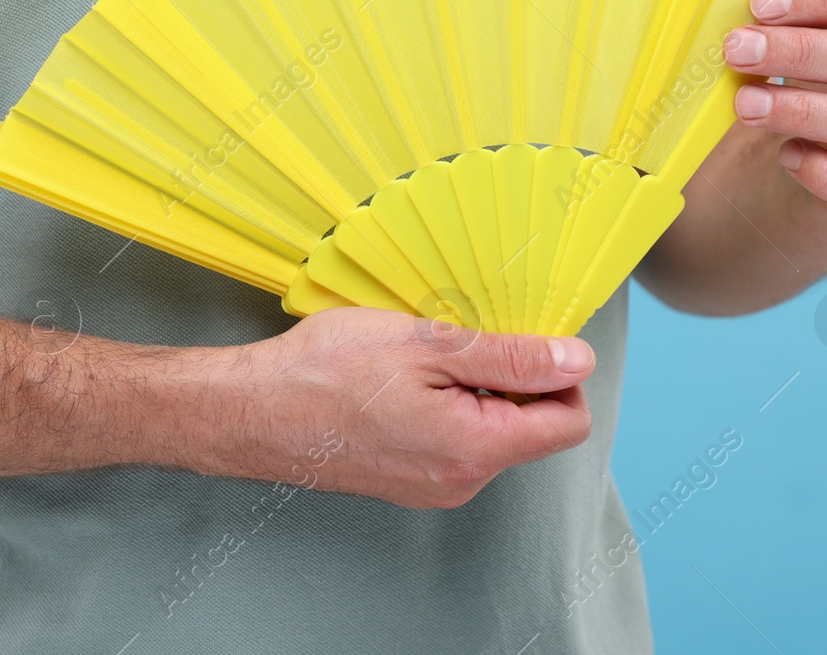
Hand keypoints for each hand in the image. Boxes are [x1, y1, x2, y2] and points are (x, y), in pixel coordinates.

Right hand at [212, 307, 594, 508]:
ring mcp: (432, 487)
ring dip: (471, 389)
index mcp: (476, 449)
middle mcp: (461, 481)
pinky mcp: (406, 481)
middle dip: (510, 377)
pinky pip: (452, 441)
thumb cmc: (325, 374)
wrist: (250, 411)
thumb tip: (576, 360)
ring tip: (416, 358)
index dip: (559, 372)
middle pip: (530, 427)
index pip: (568, 421)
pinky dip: (442, 405)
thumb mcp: (427, 344)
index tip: (521, 337)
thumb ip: (510, 355)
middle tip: (454, 339)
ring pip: (489, 431)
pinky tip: (398, 381)